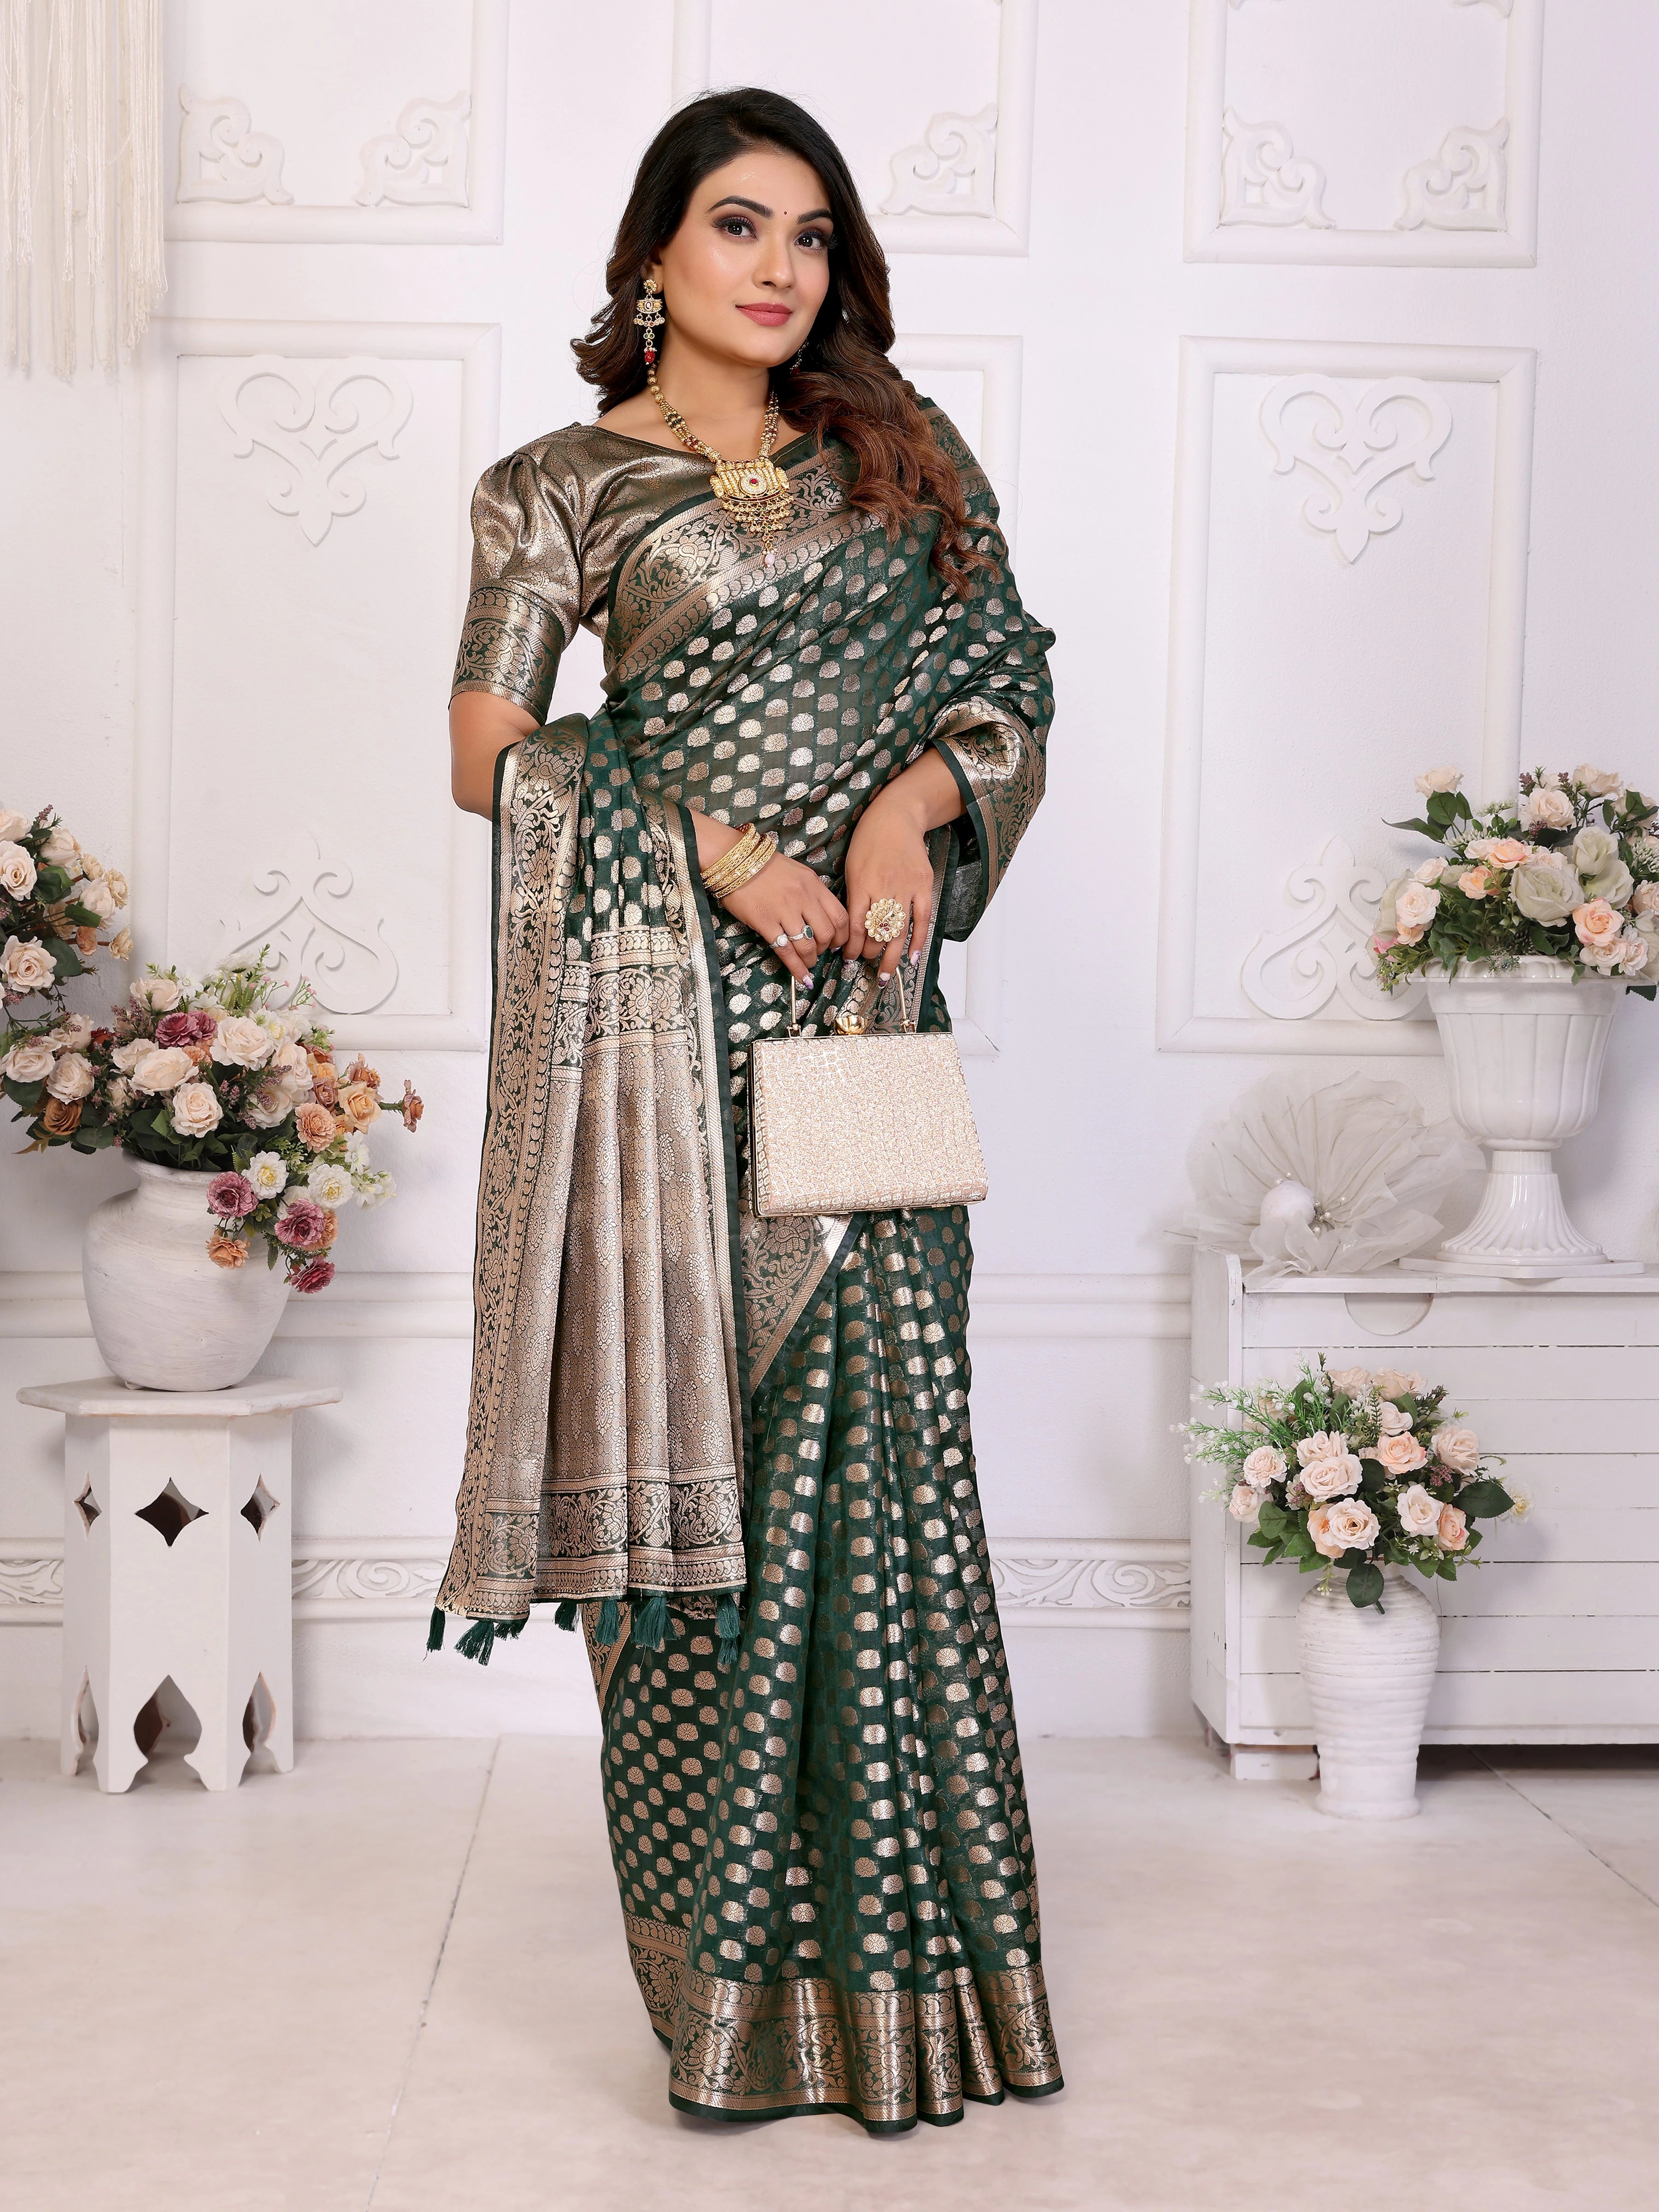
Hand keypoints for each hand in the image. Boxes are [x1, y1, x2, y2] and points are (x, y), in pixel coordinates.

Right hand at [719, 853, 848, 981]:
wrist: (734, 860)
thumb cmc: (765, 866)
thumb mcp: (798, 872)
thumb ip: (812, 892)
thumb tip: (821, 917)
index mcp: (813, 885)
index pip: (839, 916)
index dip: (842, 935)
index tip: (837, 943)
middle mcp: (803, 898)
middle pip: (826, 933)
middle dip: (826, 949)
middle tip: (819, 952)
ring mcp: (784, 911)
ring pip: (807, 945)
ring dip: (810, 960)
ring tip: (808, 963)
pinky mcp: (765, 923)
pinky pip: (785, 951)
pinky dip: (796, 968)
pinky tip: (801, 977)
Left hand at [843, 783, 935, 981]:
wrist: (896, 817)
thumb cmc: (868, 841)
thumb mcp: (851, 867)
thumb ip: (852, 897)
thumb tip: (849, 930)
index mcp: (862, 883)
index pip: (857, 925)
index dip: (853, 946)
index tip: (849, 958)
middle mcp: (885, 887)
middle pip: (878, 931)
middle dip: (871, 954)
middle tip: (868, 966)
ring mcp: (907, 887)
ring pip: (899, 930)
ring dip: (892, 956)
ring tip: (886, 976)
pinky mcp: (924, 885)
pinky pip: (923, 919)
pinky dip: (918, 940)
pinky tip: (912, 957)